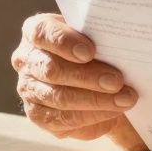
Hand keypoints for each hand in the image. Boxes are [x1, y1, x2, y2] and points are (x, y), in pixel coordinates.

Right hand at [13, 13, 146, 150]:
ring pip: (59, 97)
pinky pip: (64, 119)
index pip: (41, 32)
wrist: (93, 76)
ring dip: (95, 100)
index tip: (90, 51)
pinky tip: (113, 111)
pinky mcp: (38, 115)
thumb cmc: (94, 48)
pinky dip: (92, 116)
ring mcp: (29, 89)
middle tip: (117, 81)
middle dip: (88, 77)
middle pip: (52, 69)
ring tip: (124, 99)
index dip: (64, 41)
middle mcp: (27, 60)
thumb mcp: (94, 35)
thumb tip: (122, 46)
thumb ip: (100, 36)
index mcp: (35, 31)